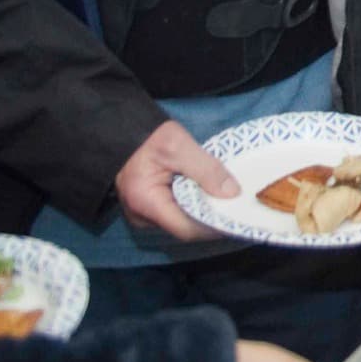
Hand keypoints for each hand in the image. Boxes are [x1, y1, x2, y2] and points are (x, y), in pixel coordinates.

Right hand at [116, 120, 237, 240]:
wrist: (124, 132)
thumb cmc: (146, 137)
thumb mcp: (178, 145)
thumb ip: (206, 169)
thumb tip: (232, 193)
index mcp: (146, 203)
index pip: (187, 229)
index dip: (214, 225)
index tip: (237, 214)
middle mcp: (142, 216)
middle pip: (186, 227)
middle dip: (212, 217)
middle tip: (237, 205)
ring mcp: (145, 215)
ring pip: (182, 221)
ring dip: (203, 210)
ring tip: (226, 198)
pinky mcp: (150, 208)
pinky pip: (176, 212)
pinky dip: (194, 204)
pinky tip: (209, 194)